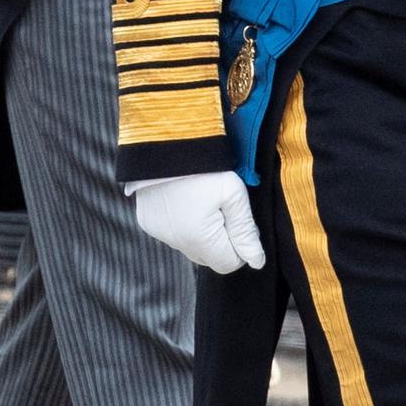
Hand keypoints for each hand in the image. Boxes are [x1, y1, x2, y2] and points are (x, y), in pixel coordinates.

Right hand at [132, 171, 265, 274]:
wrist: (164, 142)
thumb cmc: (205, 166)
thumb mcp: (234, 194)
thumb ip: (245, 231)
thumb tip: (257, 262)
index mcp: (199, 239)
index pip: (229, 263)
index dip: (240, 245)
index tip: (239, 219)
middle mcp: (176, 243)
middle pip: (209, 257)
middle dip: (222, 240)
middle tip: (223, 208)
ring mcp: (159, 233)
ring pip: (191, 246)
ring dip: (203, 233)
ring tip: (204, 201)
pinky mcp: (147, 222)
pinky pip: (173, 234)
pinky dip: (184, 224)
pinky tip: (186, 200)